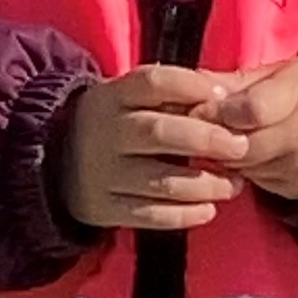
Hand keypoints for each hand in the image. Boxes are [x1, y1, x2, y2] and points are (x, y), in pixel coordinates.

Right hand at [60, 63, 251, 232]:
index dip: (192, 87)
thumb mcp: (130, 99)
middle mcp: (105, 132)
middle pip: (160, 133)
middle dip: (207, 140)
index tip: (225, 98)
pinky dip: (185, 215)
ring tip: (234, 185)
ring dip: (205, 184)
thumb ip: (172, 95)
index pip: (153, 82)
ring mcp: (103, 173)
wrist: (56, 162)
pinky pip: (150, 215)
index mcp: (113, 96)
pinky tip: (209, 209)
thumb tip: (227, 97)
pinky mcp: (103, 208)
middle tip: (241, 148)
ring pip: (161, 181)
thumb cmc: (118, 125)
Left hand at [193, 52, 297, 204]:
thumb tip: (189, 86)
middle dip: (211, 138)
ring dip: (217, 157)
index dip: (219, 111)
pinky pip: (250, 181)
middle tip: (188, 130)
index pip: (252, 109)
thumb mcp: (274, 74)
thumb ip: (232, 82)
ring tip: (208, 141)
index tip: (197, 107)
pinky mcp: (293, 188)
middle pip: (241, 145)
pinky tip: (229, 157)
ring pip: (240, 167)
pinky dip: (233, 171)